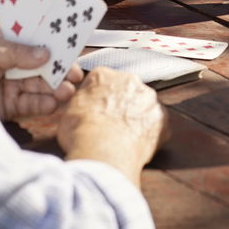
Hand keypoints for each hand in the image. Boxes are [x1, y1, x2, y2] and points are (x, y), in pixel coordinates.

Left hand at [0, 25, 81, 120]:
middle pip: (41, 65)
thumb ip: (18, 52)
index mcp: (3, 42)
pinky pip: (29, 104)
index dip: (52, 41)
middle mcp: (9, 62)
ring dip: (55, 87)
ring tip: (68, 91)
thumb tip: (46, 53)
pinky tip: (53, 103)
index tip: (72, 43)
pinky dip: (42, 104)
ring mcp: (9, 84)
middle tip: (76, 74)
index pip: (33, 38)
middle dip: (59, 68)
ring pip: (38, 85)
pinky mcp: (7, 106)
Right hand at [57, 68, 167, 186]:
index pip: (102, 82)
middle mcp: (129, 81)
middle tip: (111, 125)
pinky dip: (150, 134)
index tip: (96, 112)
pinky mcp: (163, 119)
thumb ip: (78, 102)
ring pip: (144, 106)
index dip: (98, 99)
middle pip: (126, 91)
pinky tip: (138, 146)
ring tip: (124, 138)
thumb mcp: (66, 112)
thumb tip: (81, 105)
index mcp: (103, 75)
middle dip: (120, 105)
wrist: (103, 152)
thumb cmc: (81, 133)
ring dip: (137, 118)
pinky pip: (157, 125)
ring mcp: (148, 99)